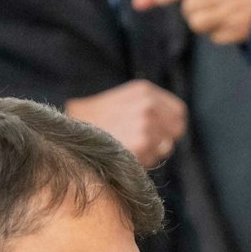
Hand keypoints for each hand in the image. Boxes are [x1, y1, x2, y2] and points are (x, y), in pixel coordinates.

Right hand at [65, 79, 186, 168]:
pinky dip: (143, 160)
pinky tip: (125, 152)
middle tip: (141, 141)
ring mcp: (147, 124)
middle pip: (176, 130)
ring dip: (152, 151)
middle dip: (164, 138)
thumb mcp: (125, 99)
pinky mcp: (142, 144)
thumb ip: (151, 106)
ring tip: (128, 145)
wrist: (71, 130)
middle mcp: (149, 105)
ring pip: (165, 146)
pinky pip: (154, 158)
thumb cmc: (97, 118)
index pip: (179, 112)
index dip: (171, 124)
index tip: (161, 132)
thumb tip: (178, 124)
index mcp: (145, 91)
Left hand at [132, 0, 250, 46]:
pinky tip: (236, 29)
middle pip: (188, 7)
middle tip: (213, 8)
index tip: (139, 2)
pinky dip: (221, 35)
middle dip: (194, 11)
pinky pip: (215, 37)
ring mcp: (227, 11)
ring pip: (198, 23)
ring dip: (206, 25)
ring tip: (224, 19)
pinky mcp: (235, 30)